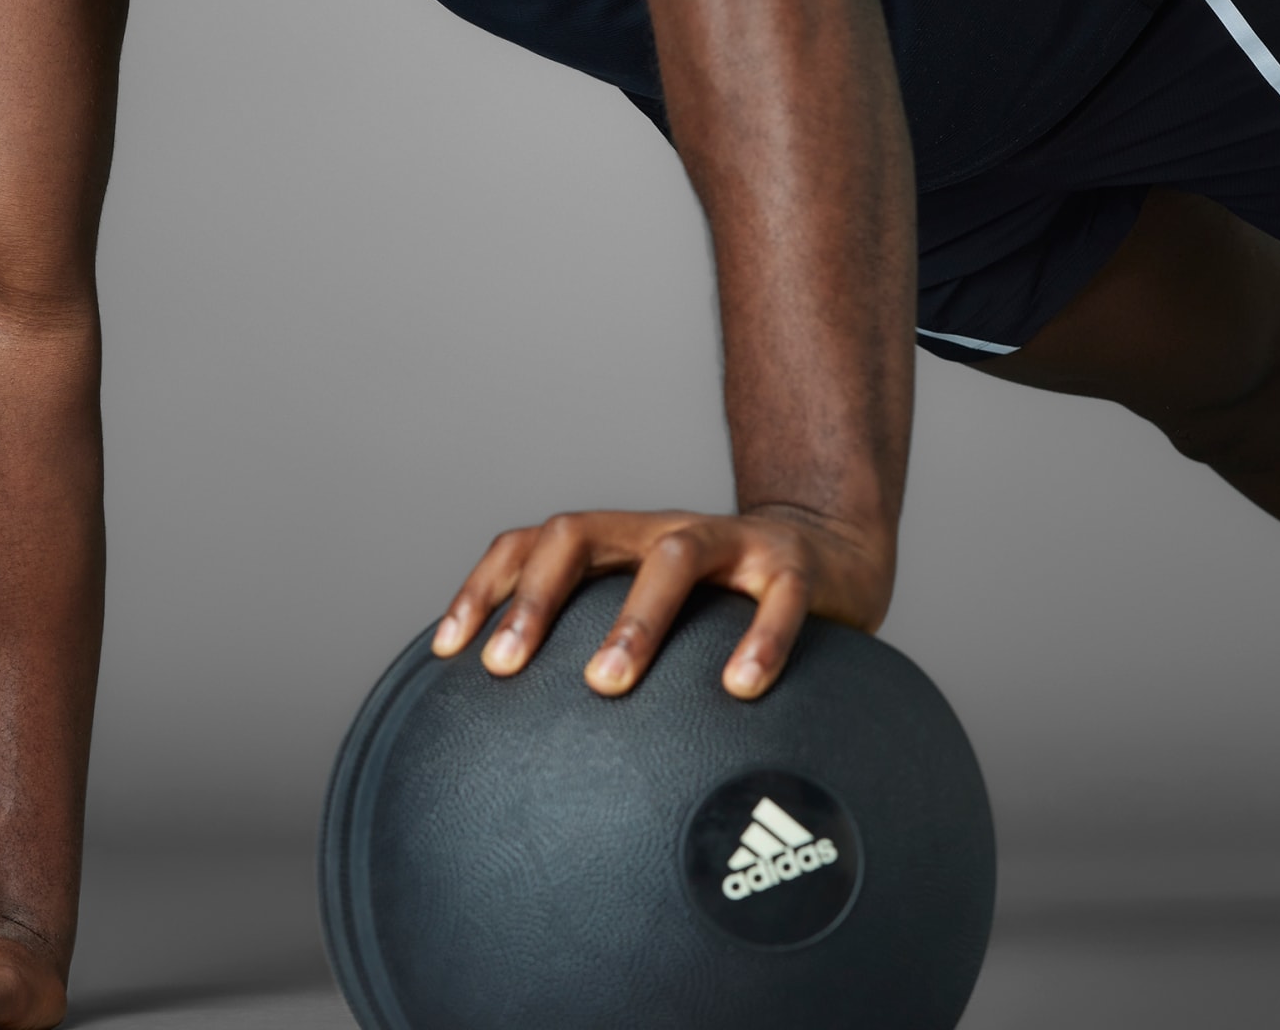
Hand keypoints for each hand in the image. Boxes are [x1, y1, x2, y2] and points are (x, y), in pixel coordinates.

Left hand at [430, 507, 894, 699]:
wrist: (833, 556)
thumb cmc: (724, 607)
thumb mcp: (656, 612)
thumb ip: (601, 650)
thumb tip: (524, 748)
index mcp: (622, 541)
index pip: (535, 543)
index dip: (487, 588)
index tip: (446, 653)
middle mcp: (664, 530)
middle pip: (582, 533)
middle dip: (538, 597)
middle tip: (506, 667)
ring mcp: (732, 542)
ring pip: (674, 558)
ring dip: (635, 619)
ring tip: (605, 682)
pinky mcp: (795, 567)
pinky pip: (776, 598)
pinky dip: (759, 638)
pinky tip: (739, 688)